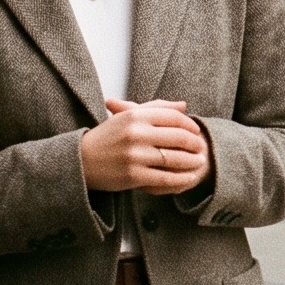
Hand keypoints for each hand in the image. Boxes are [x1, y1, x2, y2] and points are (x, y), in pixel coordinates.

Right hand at [80, 98, 210, 194]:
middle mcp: (136, 133)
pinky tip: (190, 178)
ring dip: (192, 161)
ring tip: (200, 162)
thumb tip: (184, 106)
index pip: (173, 117)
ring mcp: (135, 156)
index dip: (190, 124)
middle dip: (195, 143)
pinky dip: (181, 179)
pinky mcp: (133, 176)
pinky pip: (165, 178)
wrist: (82, 160)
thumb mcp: (128, 116)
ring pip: (175, 159)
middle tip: (202, 147)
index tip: (196, 131)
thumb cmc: (108, 136)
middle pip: (178, 137)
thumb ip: (157, 108)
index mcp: (135, 115)